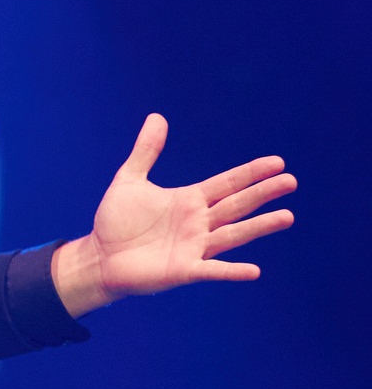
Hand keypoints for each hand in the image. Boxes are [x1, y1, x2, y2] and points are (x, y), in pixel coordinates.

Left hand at [50, 114, 295, 316]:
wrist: (99, 257)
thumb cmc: (116, 222)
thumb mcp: (129, 181)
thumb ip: (145, 151)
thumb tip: (156, 117)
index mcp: (189, 201)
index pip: (227, 184)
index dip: (250, 173)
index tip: (277, 162)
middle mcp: (198, 223)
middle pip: (236, 205)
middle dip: (262, 193)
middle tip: (290, 181)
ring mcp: (194, 247)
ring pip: (232, 235)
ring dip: (259, 227)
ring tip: (287, 216)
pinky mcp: (183, 270)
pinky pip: (212, 270)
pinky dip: (232, 271)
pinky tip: (253, 271)